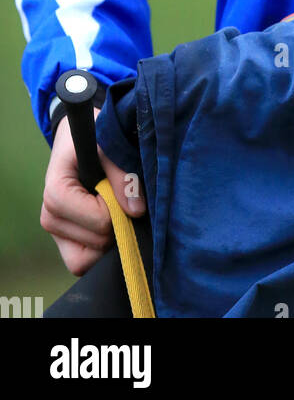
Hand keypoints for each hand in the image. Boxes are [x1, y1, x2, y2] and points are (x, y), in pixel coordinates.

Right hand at [40, 108, 146, 275]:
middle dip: (117, 222)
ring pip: (91, 259)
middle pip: (99, 243)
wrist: (78, 140)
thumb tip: (137, 211)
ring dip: (110, 237)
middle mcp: (49, 217)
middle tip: (118, 196)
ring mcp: (55, 233)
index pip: (100, 221)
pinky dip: (102, 249)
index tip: (117, 186)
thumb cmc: (94, 136)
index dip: (118, 207)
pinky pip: (84, 263)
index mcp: (56, 193)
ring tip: (112, 207)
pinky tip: (109, 222)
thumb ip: (123, 175)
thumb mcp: (108, 144)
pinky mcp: (64, 242)